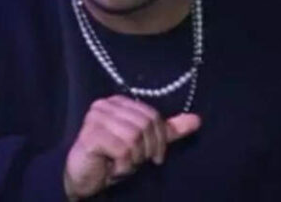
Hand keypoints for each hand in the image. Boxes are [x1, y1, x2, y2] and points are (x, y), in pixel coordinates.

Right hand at [63, 96, 200, 199]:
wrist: (84, 179)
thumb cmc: (113, 159)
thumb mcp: (145, 144)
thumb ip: (168, 130)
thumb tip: (197, 120)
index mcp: (120, 102)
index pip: (153, 116)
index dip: (159, 140)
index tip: (154, 158)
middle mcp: (106, 104)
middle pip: (145, 125)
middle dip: (146, 151)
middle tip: (134, 162)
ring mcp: (96, 118)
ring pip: (135, 137)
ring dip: (133, 159)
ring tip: (121, 164)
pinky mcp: (90, 135)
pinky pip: (122, 149)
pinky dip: (122, 165)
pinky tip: (112, 168)